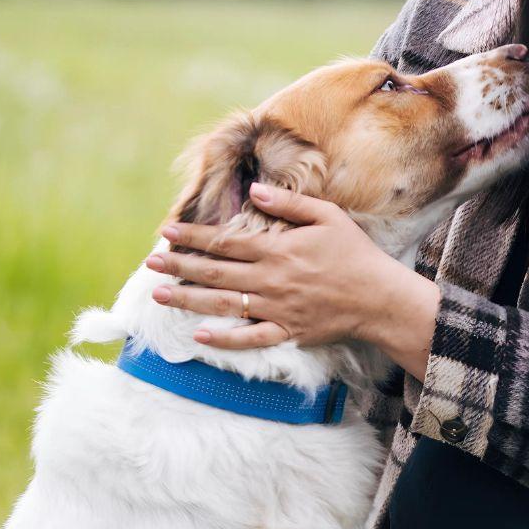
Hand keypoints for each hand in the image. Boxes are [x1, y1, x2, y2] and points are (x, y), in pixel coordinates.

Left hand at [147, 183, 438, 373]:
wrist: (379, 298)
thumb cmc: (355, 254)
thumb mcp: (327, 216)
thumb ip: (289, 203)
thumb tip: (254, 189)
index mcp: (277, 249)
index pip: (224, 241)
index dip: (193, 235)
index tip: (166, 231)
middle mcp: (270, 279)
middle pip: (214, 272)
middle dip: (179, 267)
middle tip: (149, 264)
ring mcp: (276, 308)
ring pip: (222, 304)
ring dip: (188, 299)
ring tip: (159, 295)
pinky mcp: (286, 331)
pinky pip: (250, 338)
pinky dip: (224, 338)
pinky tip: (199, 335)